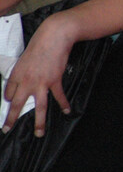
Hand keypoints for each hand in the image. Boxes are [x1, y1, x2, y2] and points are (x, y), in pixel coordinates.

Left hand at [2, 13, 75, 135]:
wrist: (54, 37)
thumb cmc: (39, 44)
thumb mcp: (25, 58)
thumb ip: (23, 71)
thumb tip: (25, 78)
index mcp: (17, 74)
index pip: (9, 93)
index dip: (9, 99)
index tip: (10, 103)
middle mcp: (26, 82)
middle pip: (18, 105)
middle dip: (11, 119)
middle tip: (7, 129)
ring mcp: (41, 83)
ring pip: (39, 107)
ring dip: (39, 122)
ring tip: (39, 134)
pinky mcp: (55, 80)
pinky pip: (58, 96)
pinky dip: (63, 104)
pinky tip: (66, 111)